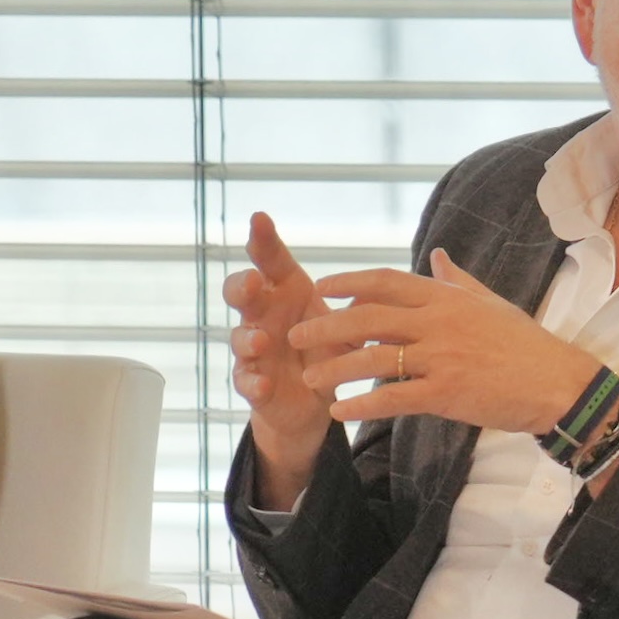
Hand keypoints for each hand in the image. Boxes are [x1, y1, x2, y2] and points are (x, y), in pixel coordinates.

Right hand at [225, 214, 334, 508]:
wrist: (312, 401)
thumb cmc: (327, 350)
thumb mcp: (349, 327)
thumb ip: (361, 308)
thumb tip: (380, 292)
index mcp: (286, 293)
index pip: (271, 261)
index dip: (263, 240)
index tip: (260, 217)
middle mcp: (263, 316)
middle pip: (241, 292)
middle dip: (242, 285)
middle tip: (254, 281)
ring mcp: (253, 350)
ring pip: (239, 337)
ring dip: (248, 337)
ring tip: (262, 340)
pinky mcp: (253, 383)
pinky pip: (245, 381)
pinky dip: (252, 382)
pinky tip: (262, 383)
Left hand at [293, 250, 601, 435]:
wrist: (559, 384)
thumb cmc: (526, 345)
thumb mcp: (491, 303)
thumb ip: (457, 281)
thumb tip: (438, 255)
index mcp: (447, 297)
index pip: (386, 282)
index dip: (350, 282)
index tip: (322, 287)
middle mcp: (439, 322)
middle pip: (368, 318)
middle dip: (326, 326)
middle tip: (296, 337)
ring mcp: (442, 357)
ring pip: (373, 358)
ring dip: (335, 369)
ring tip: (310, 379)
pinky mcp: (447, 392)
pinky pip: (394, 397)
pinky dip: (363, 404)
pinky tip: (340, 412)